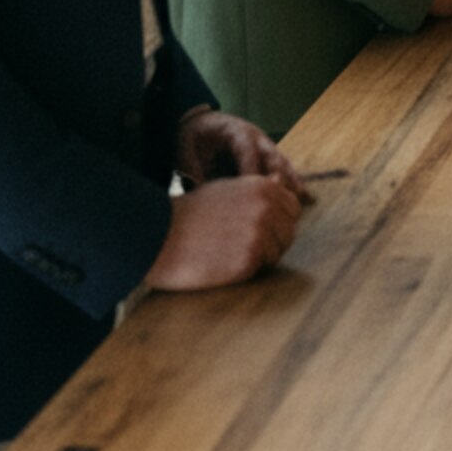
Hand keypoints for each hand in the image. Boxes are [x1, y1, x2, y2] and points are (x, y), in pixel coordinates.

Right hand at [143, 175, 302, 289]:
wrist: (159, 236)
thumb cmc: (190, 213)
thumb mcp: (226, 188)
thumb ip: (257, 187)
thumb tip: (282, 180)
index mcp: (264, 188)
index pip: (293, 208)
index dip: (279, 220)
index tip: (261, 228)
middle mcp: (267, 208)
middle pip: (289, 232)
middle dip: (273, 240)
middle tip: (244, 246)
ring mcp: (260, 235)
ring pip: (277, 253)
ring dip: (261, 257)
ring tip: (231, 254)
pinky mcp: (248, 261)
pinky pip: (260, 269)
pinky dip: (246, 270)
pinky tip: (224, 264)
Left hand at [175, 109, 309, 201]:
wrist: (199, 126)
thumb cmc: (194, 139)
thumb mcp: (188, 152)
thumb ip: (196, 174)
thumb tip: (204, 200)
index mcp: (236, 132)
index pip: (247, 151)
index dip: (250, 171)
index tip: (252, 194)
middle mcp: (255, 137)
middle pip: (272, 156)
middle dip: (278, 177)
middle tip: (282, 200)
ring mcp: (264, 146)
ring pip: (282, 163)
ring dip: (291, 181)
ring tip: (303, 199)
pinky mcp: (266, 157)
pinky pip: (283, 170)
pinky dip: (293, 183)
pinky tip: (305, 197)